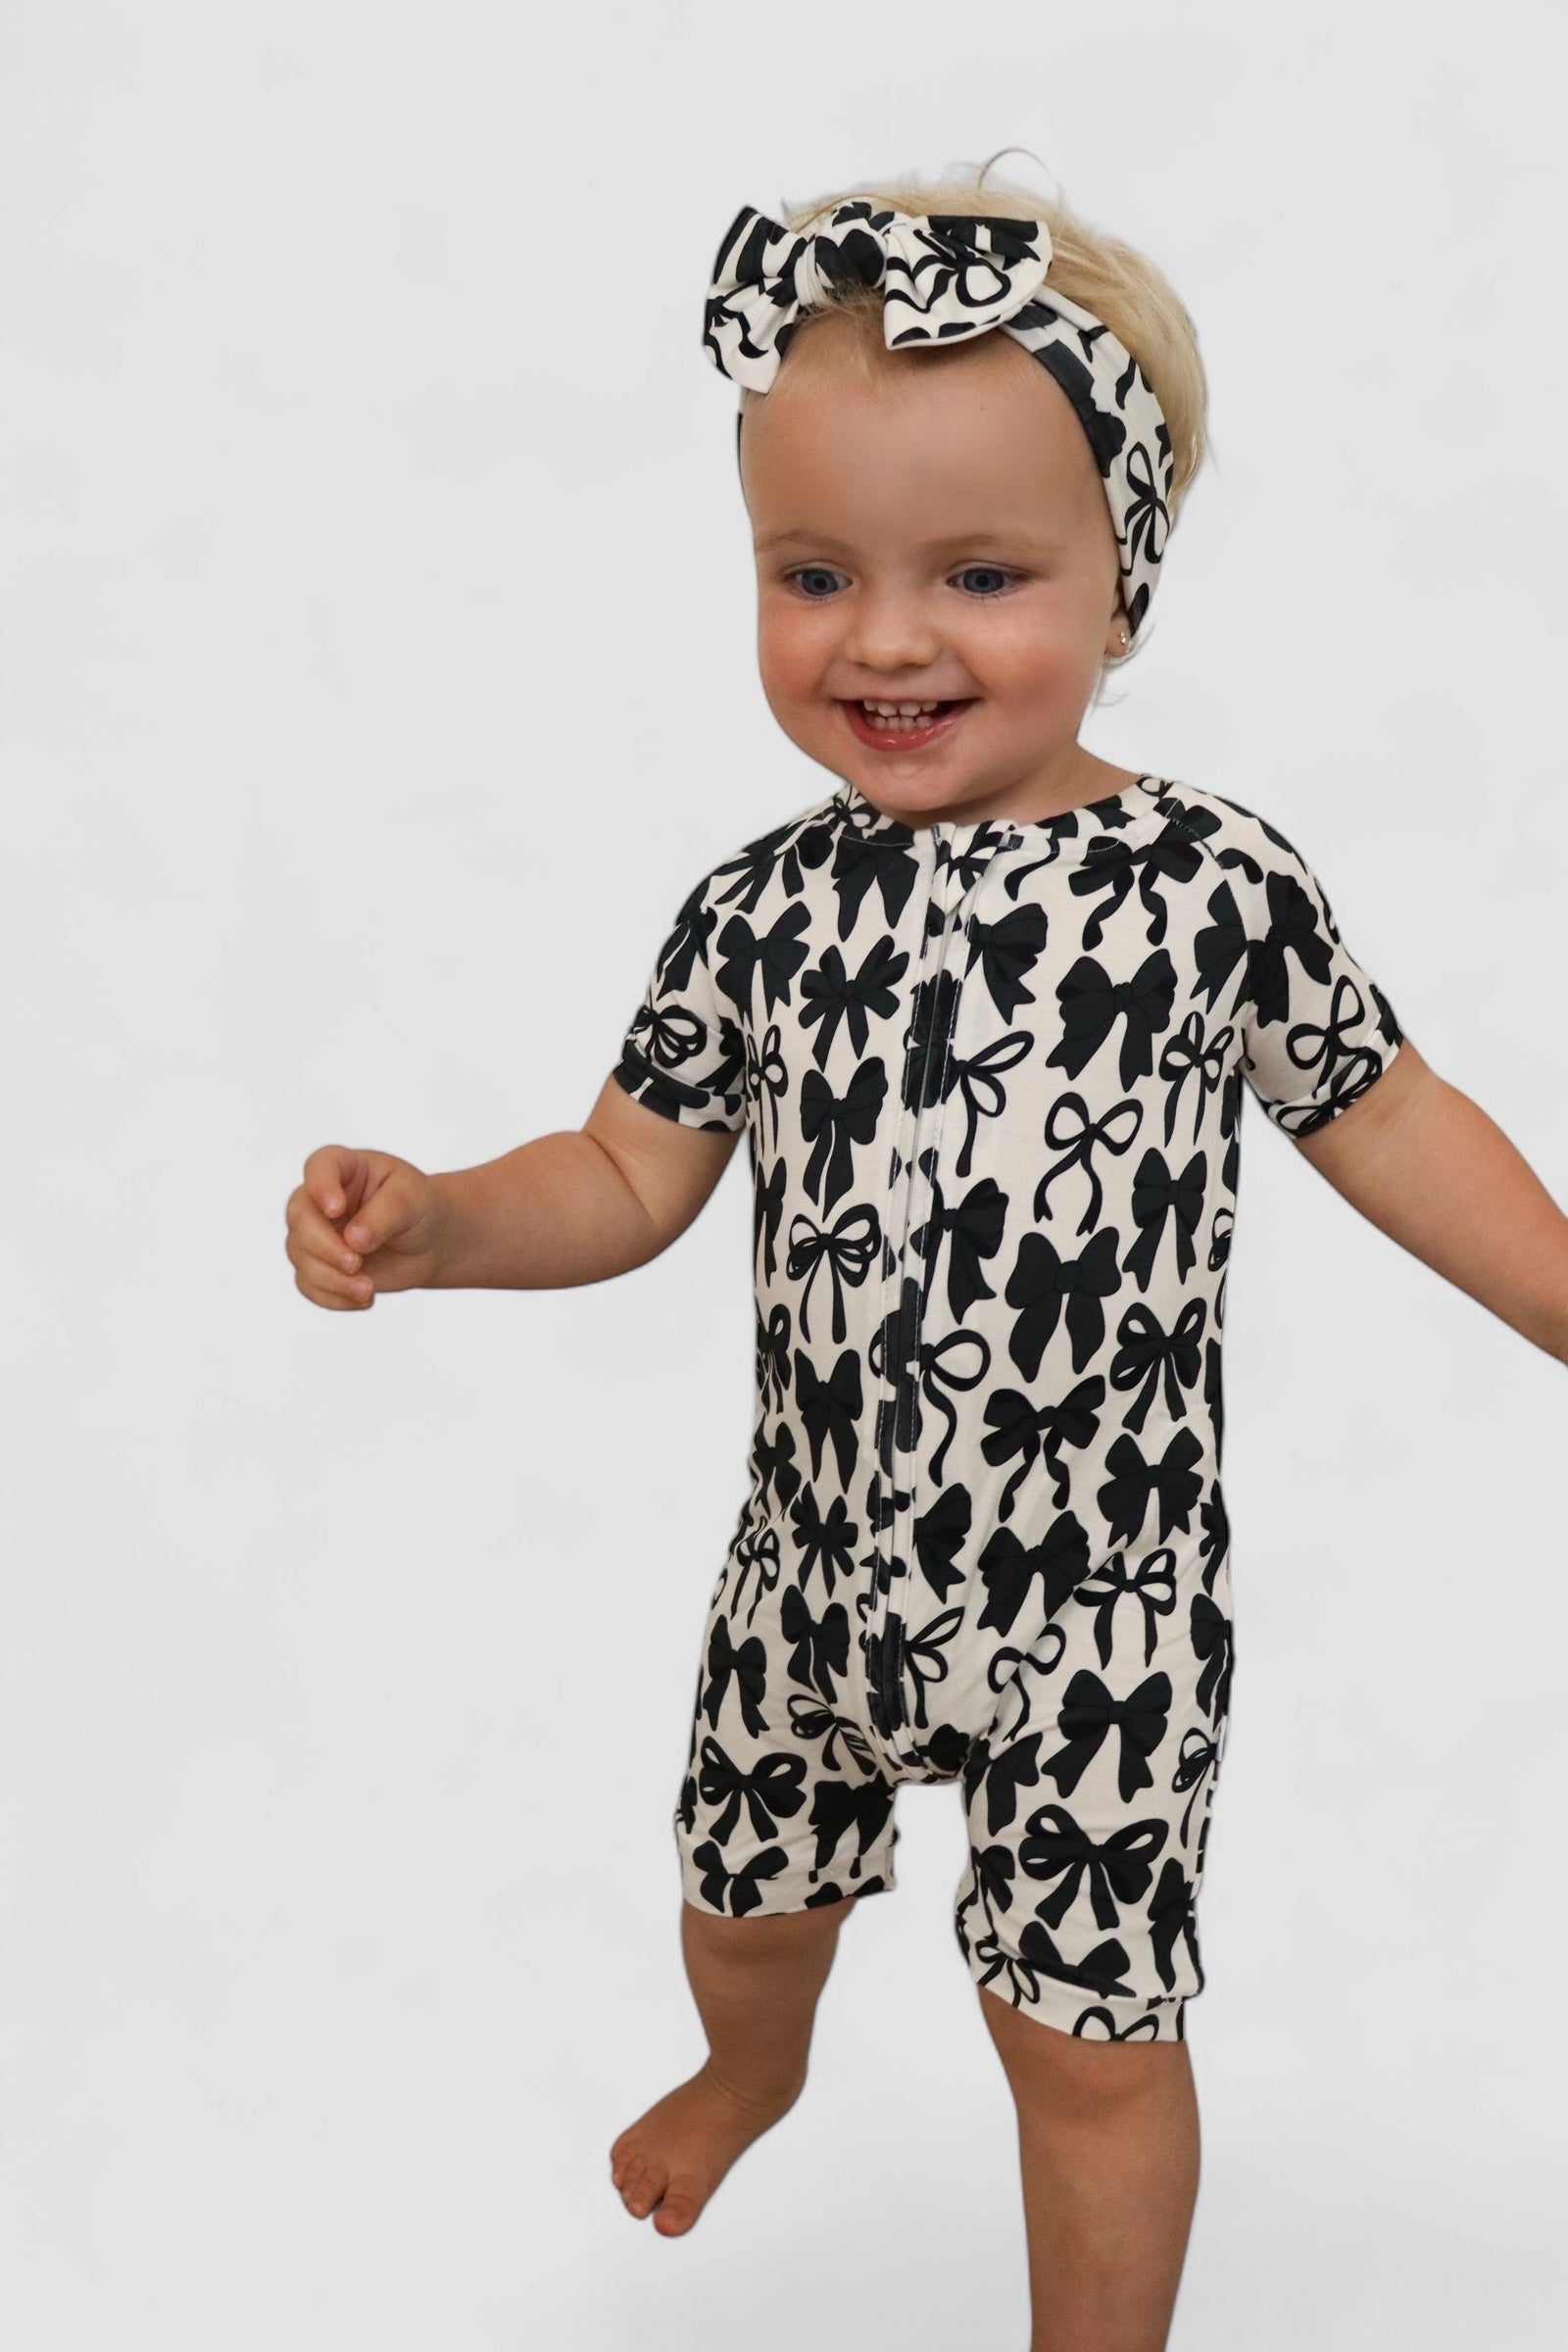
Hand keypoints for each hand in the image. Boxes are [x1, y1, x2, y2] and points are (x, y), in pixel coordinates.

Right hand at [285, 1144, 449, 1310]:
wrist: (429, 1241)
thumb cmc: (419, 1207)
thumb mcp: (412, 1200)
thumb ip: (384, 1215)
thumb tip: (353, 1240)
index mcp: (343, 1168)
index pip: (319, 1167)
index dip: (320, 1187)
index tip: (336, 1209)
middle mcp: (319, 1199)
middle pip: (299, 1219)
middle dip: (324, 1246)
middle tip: (356, 1263)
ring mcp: (315, 1233)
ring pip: (300, 1256)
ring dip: (331, 1278)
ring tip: (367, 1289)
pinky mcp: (319, 1266)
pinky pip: (309, 1285)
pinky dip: (334, 1297)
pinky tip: (364, 1298)